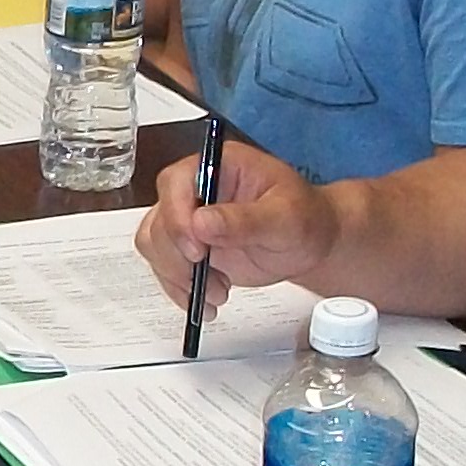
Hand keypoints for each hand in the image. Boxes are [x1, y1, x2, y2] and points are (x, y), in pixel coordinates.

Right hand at [138, 137, 331, 308]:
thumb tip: (202, 222)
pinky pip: (164, 266)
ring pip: (154, 244)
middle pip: (159, 218)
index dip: (177, 217)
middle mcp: (195, 188)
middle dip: (178, 256)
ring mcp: (189, 219)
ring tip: (218, 291)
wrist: (310, 243)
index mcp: (218, 165)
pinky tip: (207, 300)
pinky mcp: (188, 246)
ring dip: (179, 275)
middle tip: (208, 278)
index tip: (197, 250)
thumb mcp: (285, 217)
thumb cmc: (304, 219)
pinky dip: (180, 288)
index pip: (176, 182)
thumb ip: (246, 220)